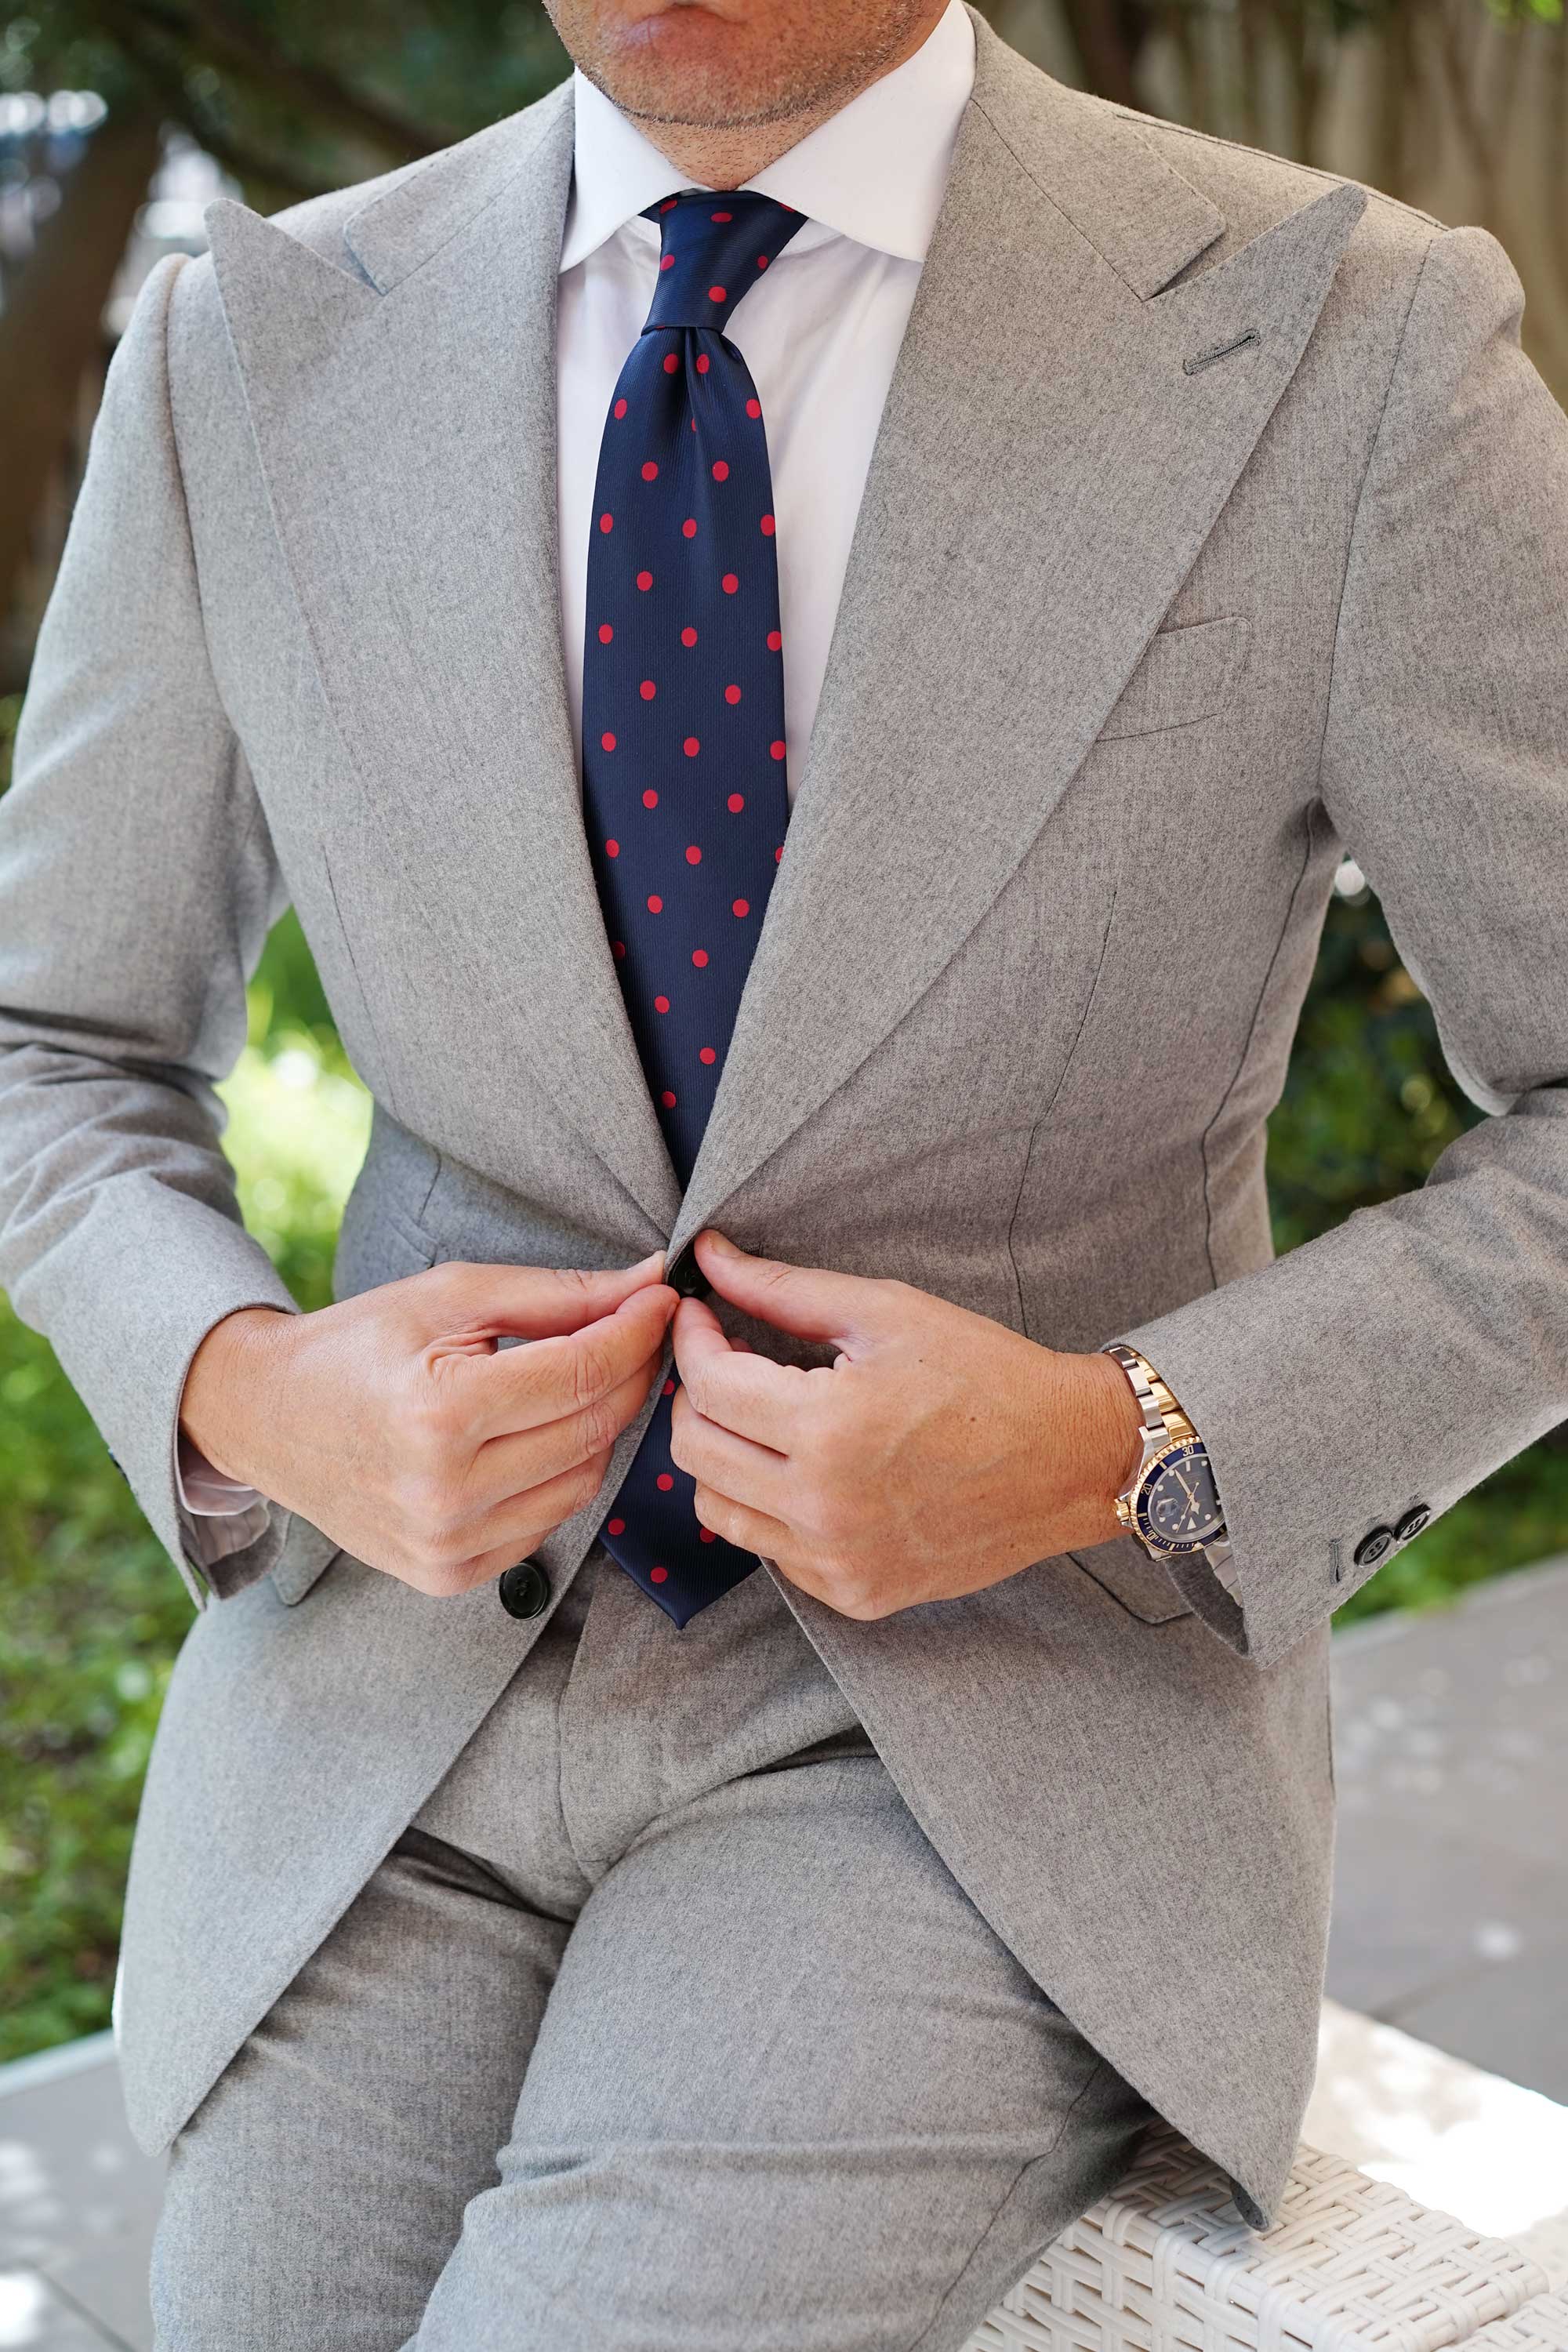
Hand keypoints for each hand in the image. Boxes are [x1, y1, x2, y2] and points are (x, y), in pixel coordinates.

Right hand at [180, 1255, 675, 1595]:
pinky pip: (548, 1523)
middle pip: (593, 1428)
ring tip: (586, 1378)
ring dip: (601, 1426)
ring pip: (583, 1481)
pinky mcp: (448, 1575)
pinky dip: (561, 1475)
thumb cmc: (358, 1345)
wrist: (267, 1418)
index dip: (637, 1330)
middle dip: (631, 1372)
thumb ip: (556, 1295)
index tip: (662, 1298)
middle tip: (640, 1330)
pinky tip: (540, 1435)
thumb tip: (647, 1281)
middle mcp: (446, 1492)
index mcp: (441, 1413)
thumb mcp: (450, 1297)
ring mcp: (447, 1544)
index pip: (583, 1372)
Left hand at [669, 1232, 1143, 1620]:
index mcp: (831, 1427)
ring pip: (718, 1510)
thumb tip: (709, 1256)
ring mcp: (838, 1561)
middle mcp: (824, 1507)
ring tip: (757, 1416)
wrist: (1070, 1459)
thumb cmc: (986, 1373)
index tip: (702, 1317)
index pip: (709, 1387)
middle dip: (694, 1396)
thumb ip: (784, 1288)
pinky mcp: (856, 1594)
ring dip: (720, 1455)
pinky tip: (804, 1468)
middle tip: (724, 1362)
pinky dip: (767, 1505)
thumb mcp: (887, 1312)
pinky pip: (770, 1550)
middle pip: (696, 1452)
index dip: (691, 1341)